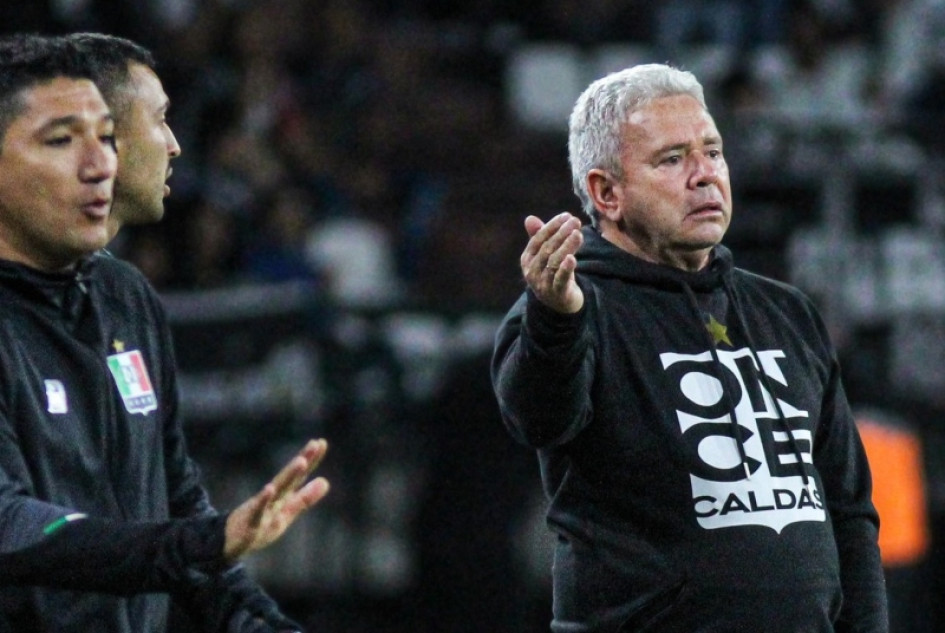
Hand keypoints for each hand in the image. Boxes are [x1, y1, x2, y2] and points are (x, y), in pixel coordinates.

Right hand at [224, 439, 329, 562]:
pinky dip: (263, 501)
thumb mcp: (286, 513)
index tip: (321, 442)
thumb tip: (325, 481)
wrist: (228, 542)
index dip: (311, 461)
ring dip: (288, 476)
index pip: (299, 476)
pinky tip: (269, 489)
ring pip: (277, 491)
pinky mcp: (250, 522)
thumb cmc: (260, 525)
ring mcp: (262, 509)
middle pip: (290, 478)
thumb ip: (304, 498)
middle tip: (314, 444)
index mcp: (283, 496)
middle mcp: (273, 498)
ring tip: (301, 461)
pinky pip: (257, 511)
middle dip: (302, 461)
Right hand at [521, 213, 583, 313]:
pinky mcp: (556, 293)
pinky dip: (565, 269)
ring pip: (554, 262)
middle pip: (547, 249)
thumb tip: (530, 218)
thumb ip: (539, 237)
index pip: (538, 239)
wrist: (558, 303)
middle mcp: (532, 271)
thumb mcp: (545, 255)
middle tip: (576, 221)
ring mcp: (542, 283)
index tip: (566, 215)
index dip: (552, 226)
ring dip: (566, 246)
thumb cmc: (551, 273)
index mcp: (527, 259)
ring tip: (578, 234)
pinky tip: (572, 258)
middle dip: (562, 233)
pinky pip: (560, 279)